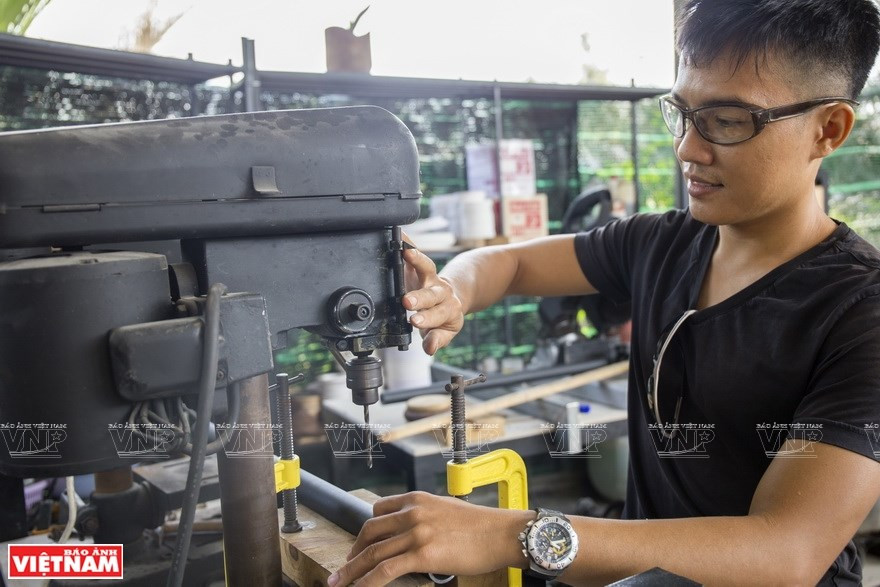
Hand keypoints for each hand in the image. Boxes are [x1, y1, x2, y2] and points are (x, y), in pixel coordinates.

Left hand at [327, 491, 528, 586]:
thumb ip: (425, 516)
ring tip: (338, 582)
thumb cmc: (480, 525)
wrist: (501, 533)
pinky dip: (366, 582)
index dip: (366, 530)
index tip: (360, 544)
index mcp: (417, 499)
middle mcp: (412, 512)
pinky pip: (385, 570)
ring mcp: (416, 533)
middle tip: (345, 566)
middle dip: (353, 551)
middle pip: (370, 531)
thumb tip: (411, 532)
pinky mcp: (422, 554)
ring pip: (372, 553)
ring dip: (351, 570)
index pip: (379, 510)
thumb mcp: (446, 510)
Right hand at [401, 235, 464, 354]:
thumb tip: (429, 349)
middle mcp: (440, 292)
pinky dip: (408, 242)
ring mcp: (432, 276)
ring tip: (406, 253)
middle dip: (419, 297)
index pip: (437, 316)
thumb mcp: (444, 331)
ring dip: (417, 260)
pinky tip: (398, 234)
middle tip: (407, 300)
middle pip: (431, 294)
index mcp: (447, 310)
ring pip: (427, 267)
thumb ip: (437, 339)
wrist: (452, 296)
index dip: (427, 319)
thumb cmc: (444, 317)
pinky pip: (416, 252)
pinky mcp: (423, 264)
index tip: (414, 322)